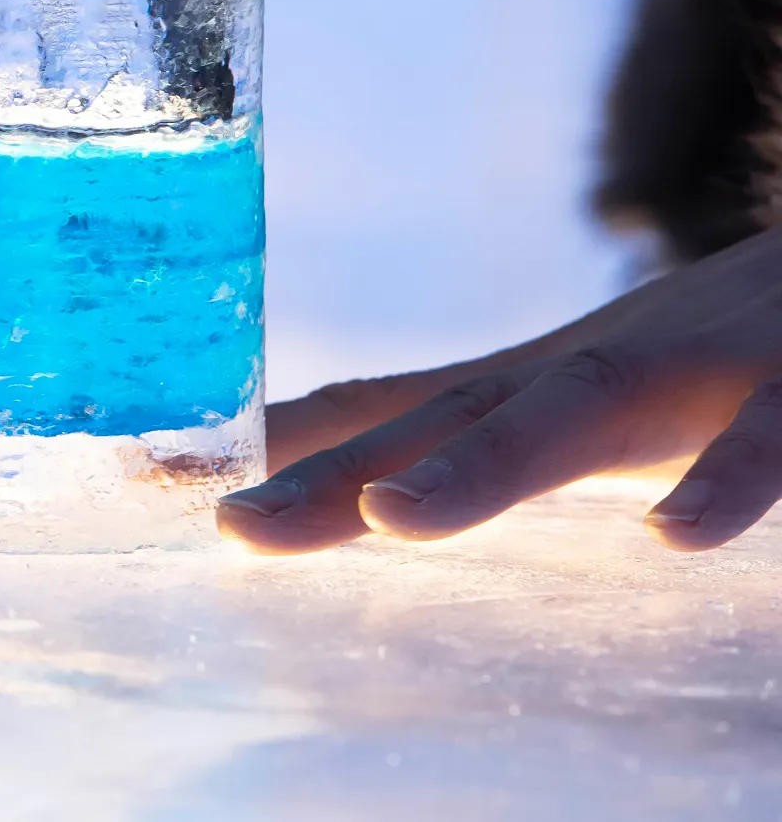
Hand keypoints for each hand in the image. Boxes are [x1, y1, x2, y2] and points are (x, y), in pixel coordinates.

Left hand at [218, 224, 781, 552]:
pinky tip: (675, 539)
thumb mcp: (587, 392)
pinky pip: (766, 437)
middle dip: (333, 473)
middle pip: (443, 424)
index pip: (384, 415)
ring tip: (392, 519)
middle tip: (232, 528)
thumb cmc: (719, 340)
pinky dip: (722, 481)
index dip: (277, 451)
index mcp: (532, 384)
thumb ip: (496, 439)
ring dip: (483, 469)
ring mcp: (689, 371)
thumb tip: (379, 485)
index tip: (158, 485)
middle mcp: (585, 370)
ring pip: (575, 414)